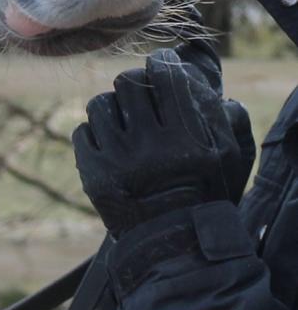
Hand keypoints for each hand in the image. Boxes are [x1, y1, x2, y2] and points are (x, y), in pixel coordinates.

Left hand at [72, 48, 254, 236]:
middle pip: (127, 83)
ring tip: (123, 123)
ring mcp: (117, 160)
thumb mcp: (228, 158)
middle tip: (140, 94)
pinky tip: (109, 145)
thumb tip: (201, 79)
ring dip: (112, 108)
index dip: (161, 63)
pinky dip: (94, 134)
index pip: (165, 76)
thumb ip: (220, 117)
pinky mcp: (93, 174)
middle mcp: (150, 147)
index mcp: (187, 139)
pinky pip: (82, 131)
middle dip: (134, 83)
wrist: (174, 246)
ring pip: (100, 103)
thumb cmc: (205, 196)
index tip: (159, 64)